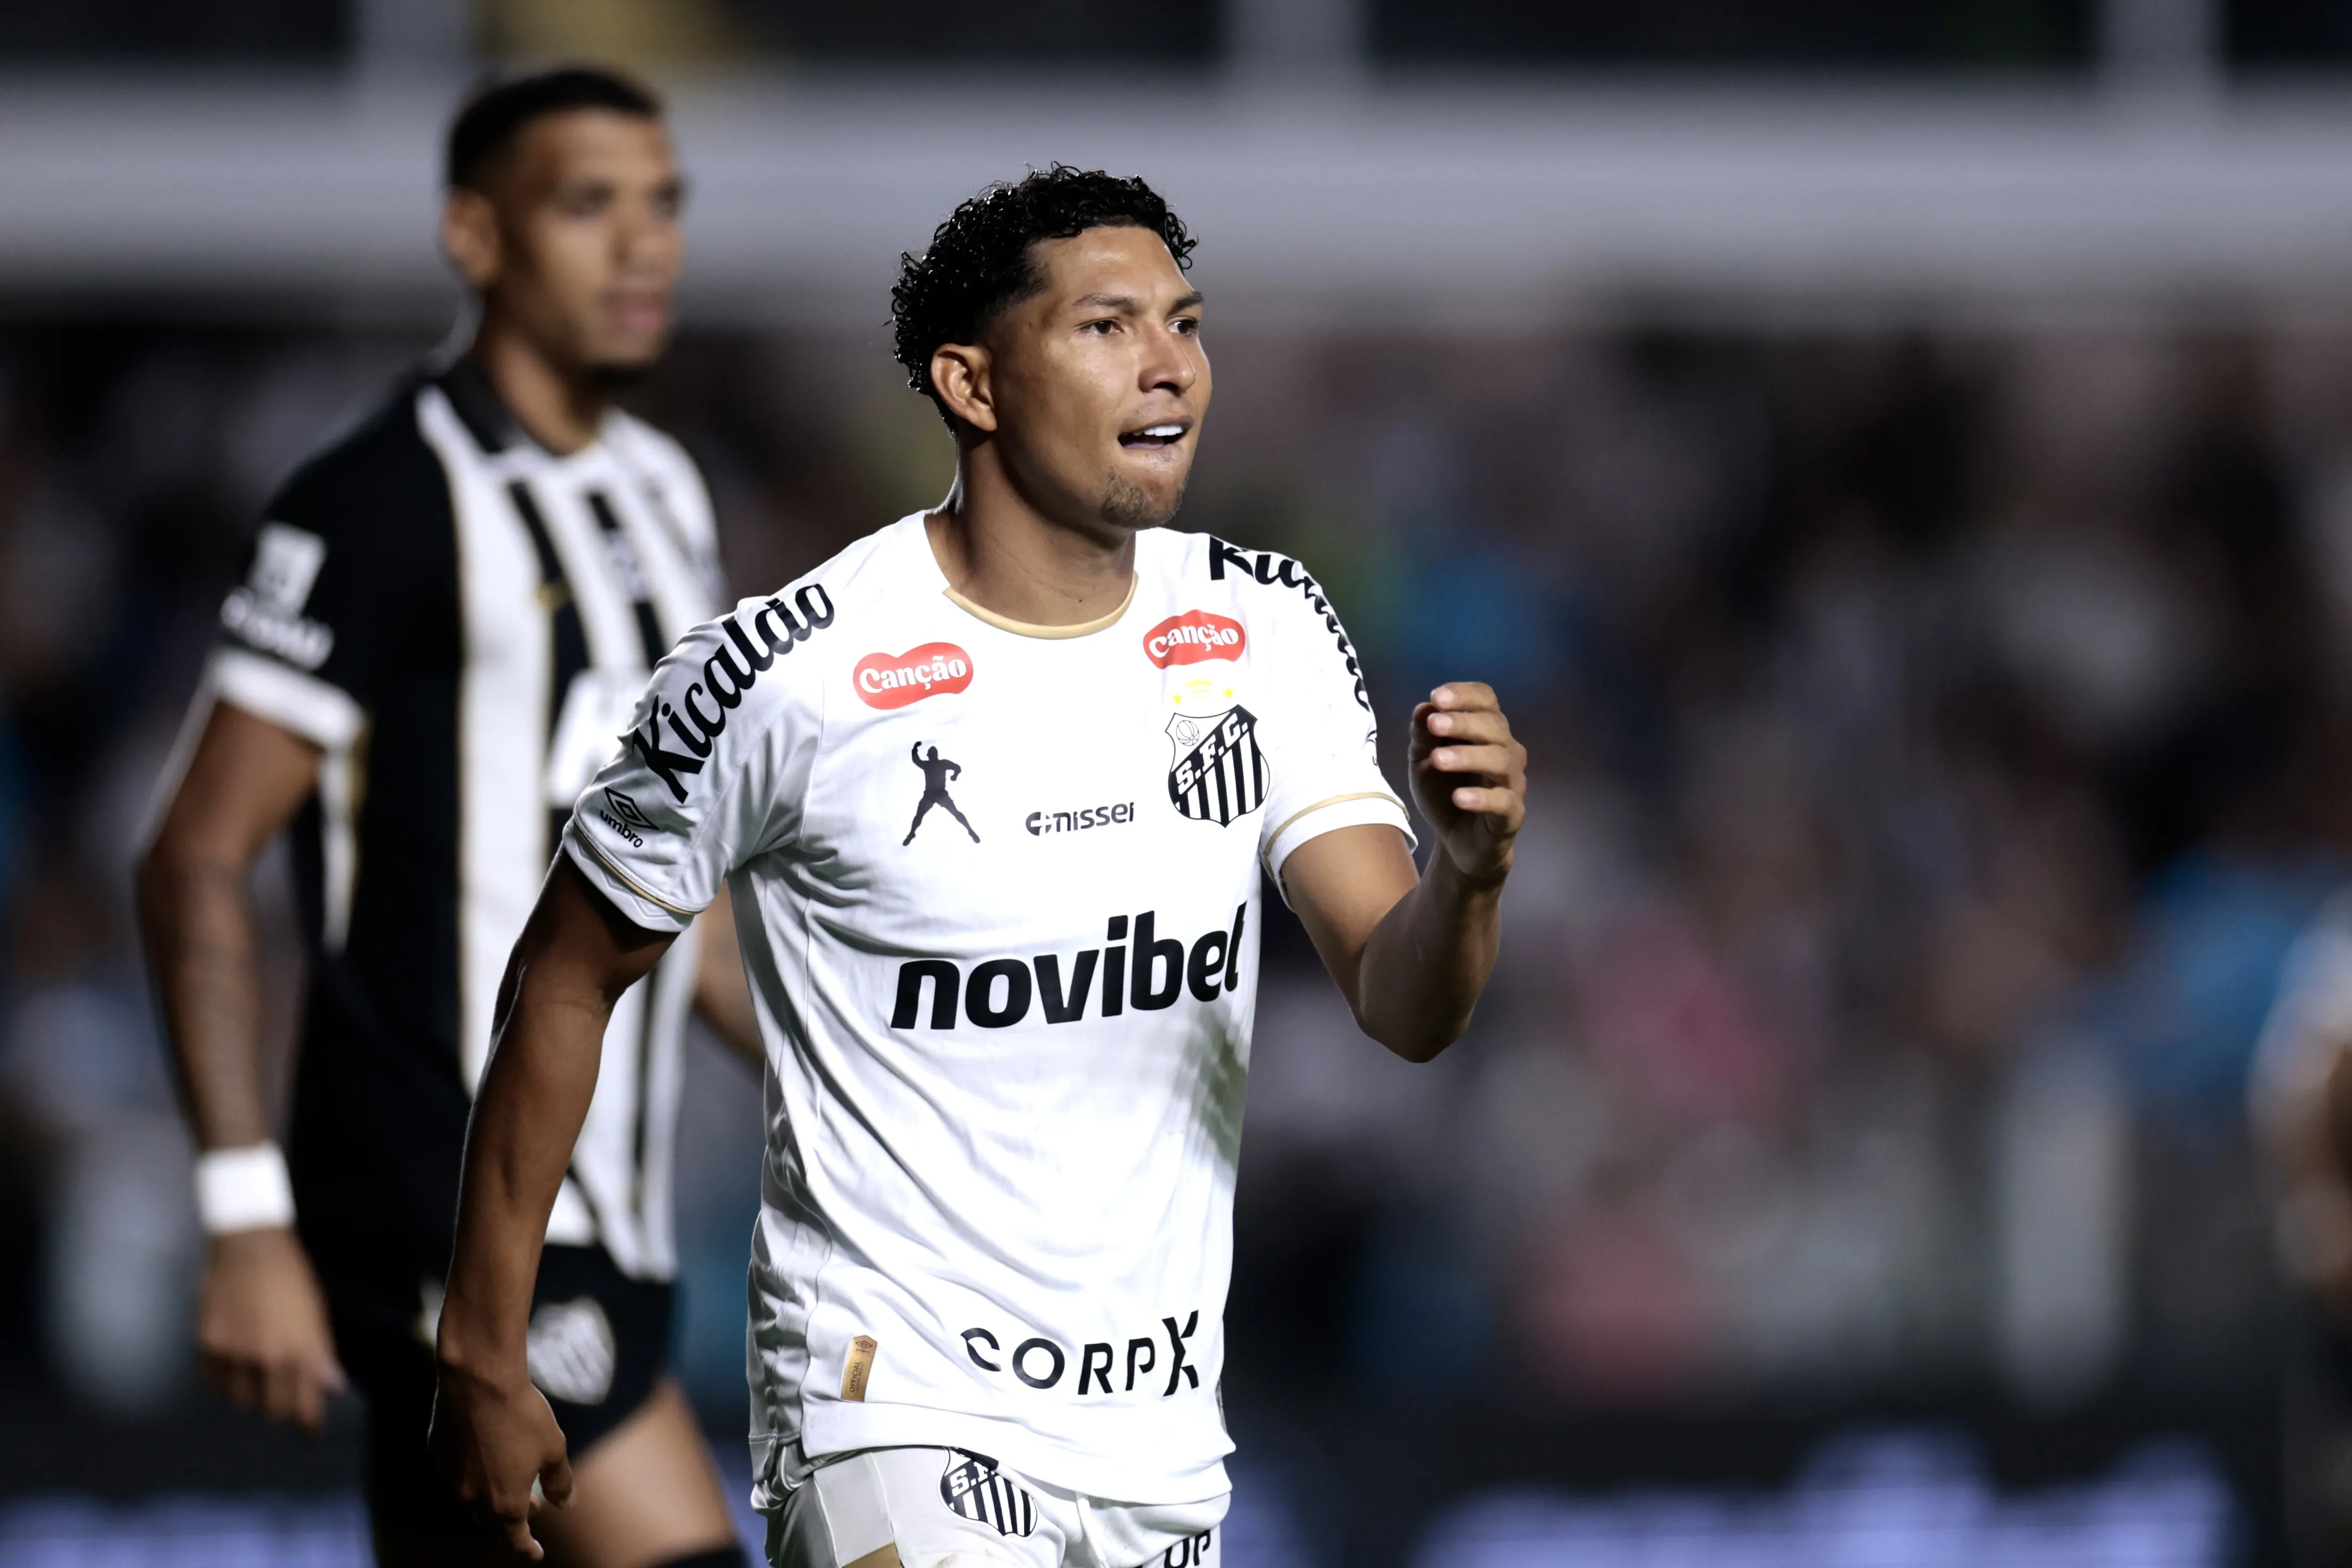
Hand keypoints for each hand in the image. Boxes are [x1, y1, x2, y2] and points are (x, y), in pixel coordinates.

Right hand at [196, 1227, 346, 1434]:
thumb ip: (320, 1353)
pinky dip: (225, 1384)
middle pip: (272, 1410)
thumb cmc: (292, 1279)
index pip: (304, 1408)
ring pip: (241, 1401)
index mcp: (300, 1352)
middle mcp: (267, 1360)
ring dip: (251, 1397)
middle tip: (284, 1404)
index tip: (308, 1433)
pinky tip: (234, 1372)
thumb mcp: (316, 1314)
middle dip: (281, 1411)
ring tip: (258, 1383)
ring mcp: (234, 1355)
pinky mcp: (207, 1346)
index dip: (307, 1425)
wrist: (250, 1248)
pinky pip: (215, 1383)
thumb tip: (331, 1386)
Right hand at [430, 1356, 573, 1558]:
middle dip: (511, 1521)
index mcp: (504, 1503)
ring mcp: (450, 1477)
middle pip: (491, 1522)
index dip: (526, 1549)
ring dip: (491, 1496)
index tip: (535, 1554)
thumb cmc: (522, 1414)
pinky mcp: (438, 1452)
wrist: (479, 1379)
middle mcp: (473, 1497)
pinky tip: (486, 1451)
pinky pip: (456, 1470)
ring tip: (511, 1479)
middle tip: (532, 1510)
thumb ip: (560, 1482)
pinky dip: (473, 1469)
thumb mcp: (553, 1448)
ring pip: (471, 1498)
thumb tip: (566, 1504)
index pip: (514, 1540)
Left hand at [1409, 682, 1526, 885]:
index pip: (1486, 700)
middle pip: (1495, 726)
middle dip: (1463, 722)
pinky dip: (1481, 798)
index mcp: (1486, 731)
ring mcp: (1512, 782)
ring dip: (1468, 756)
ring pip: (1501, 760)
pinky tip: (1458, 797)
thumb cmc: (1444, 792)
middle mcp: (1506, 750)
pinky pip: (1504, 802)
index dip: (1465, 694)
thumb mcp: (1423, 760)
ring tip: (1438, 760)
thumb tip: (1424, 706)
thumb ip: (1423, 735)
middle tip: (1435, 724)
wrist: (1457, 841)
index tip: (1437, 696)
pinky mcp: (1512, 814)